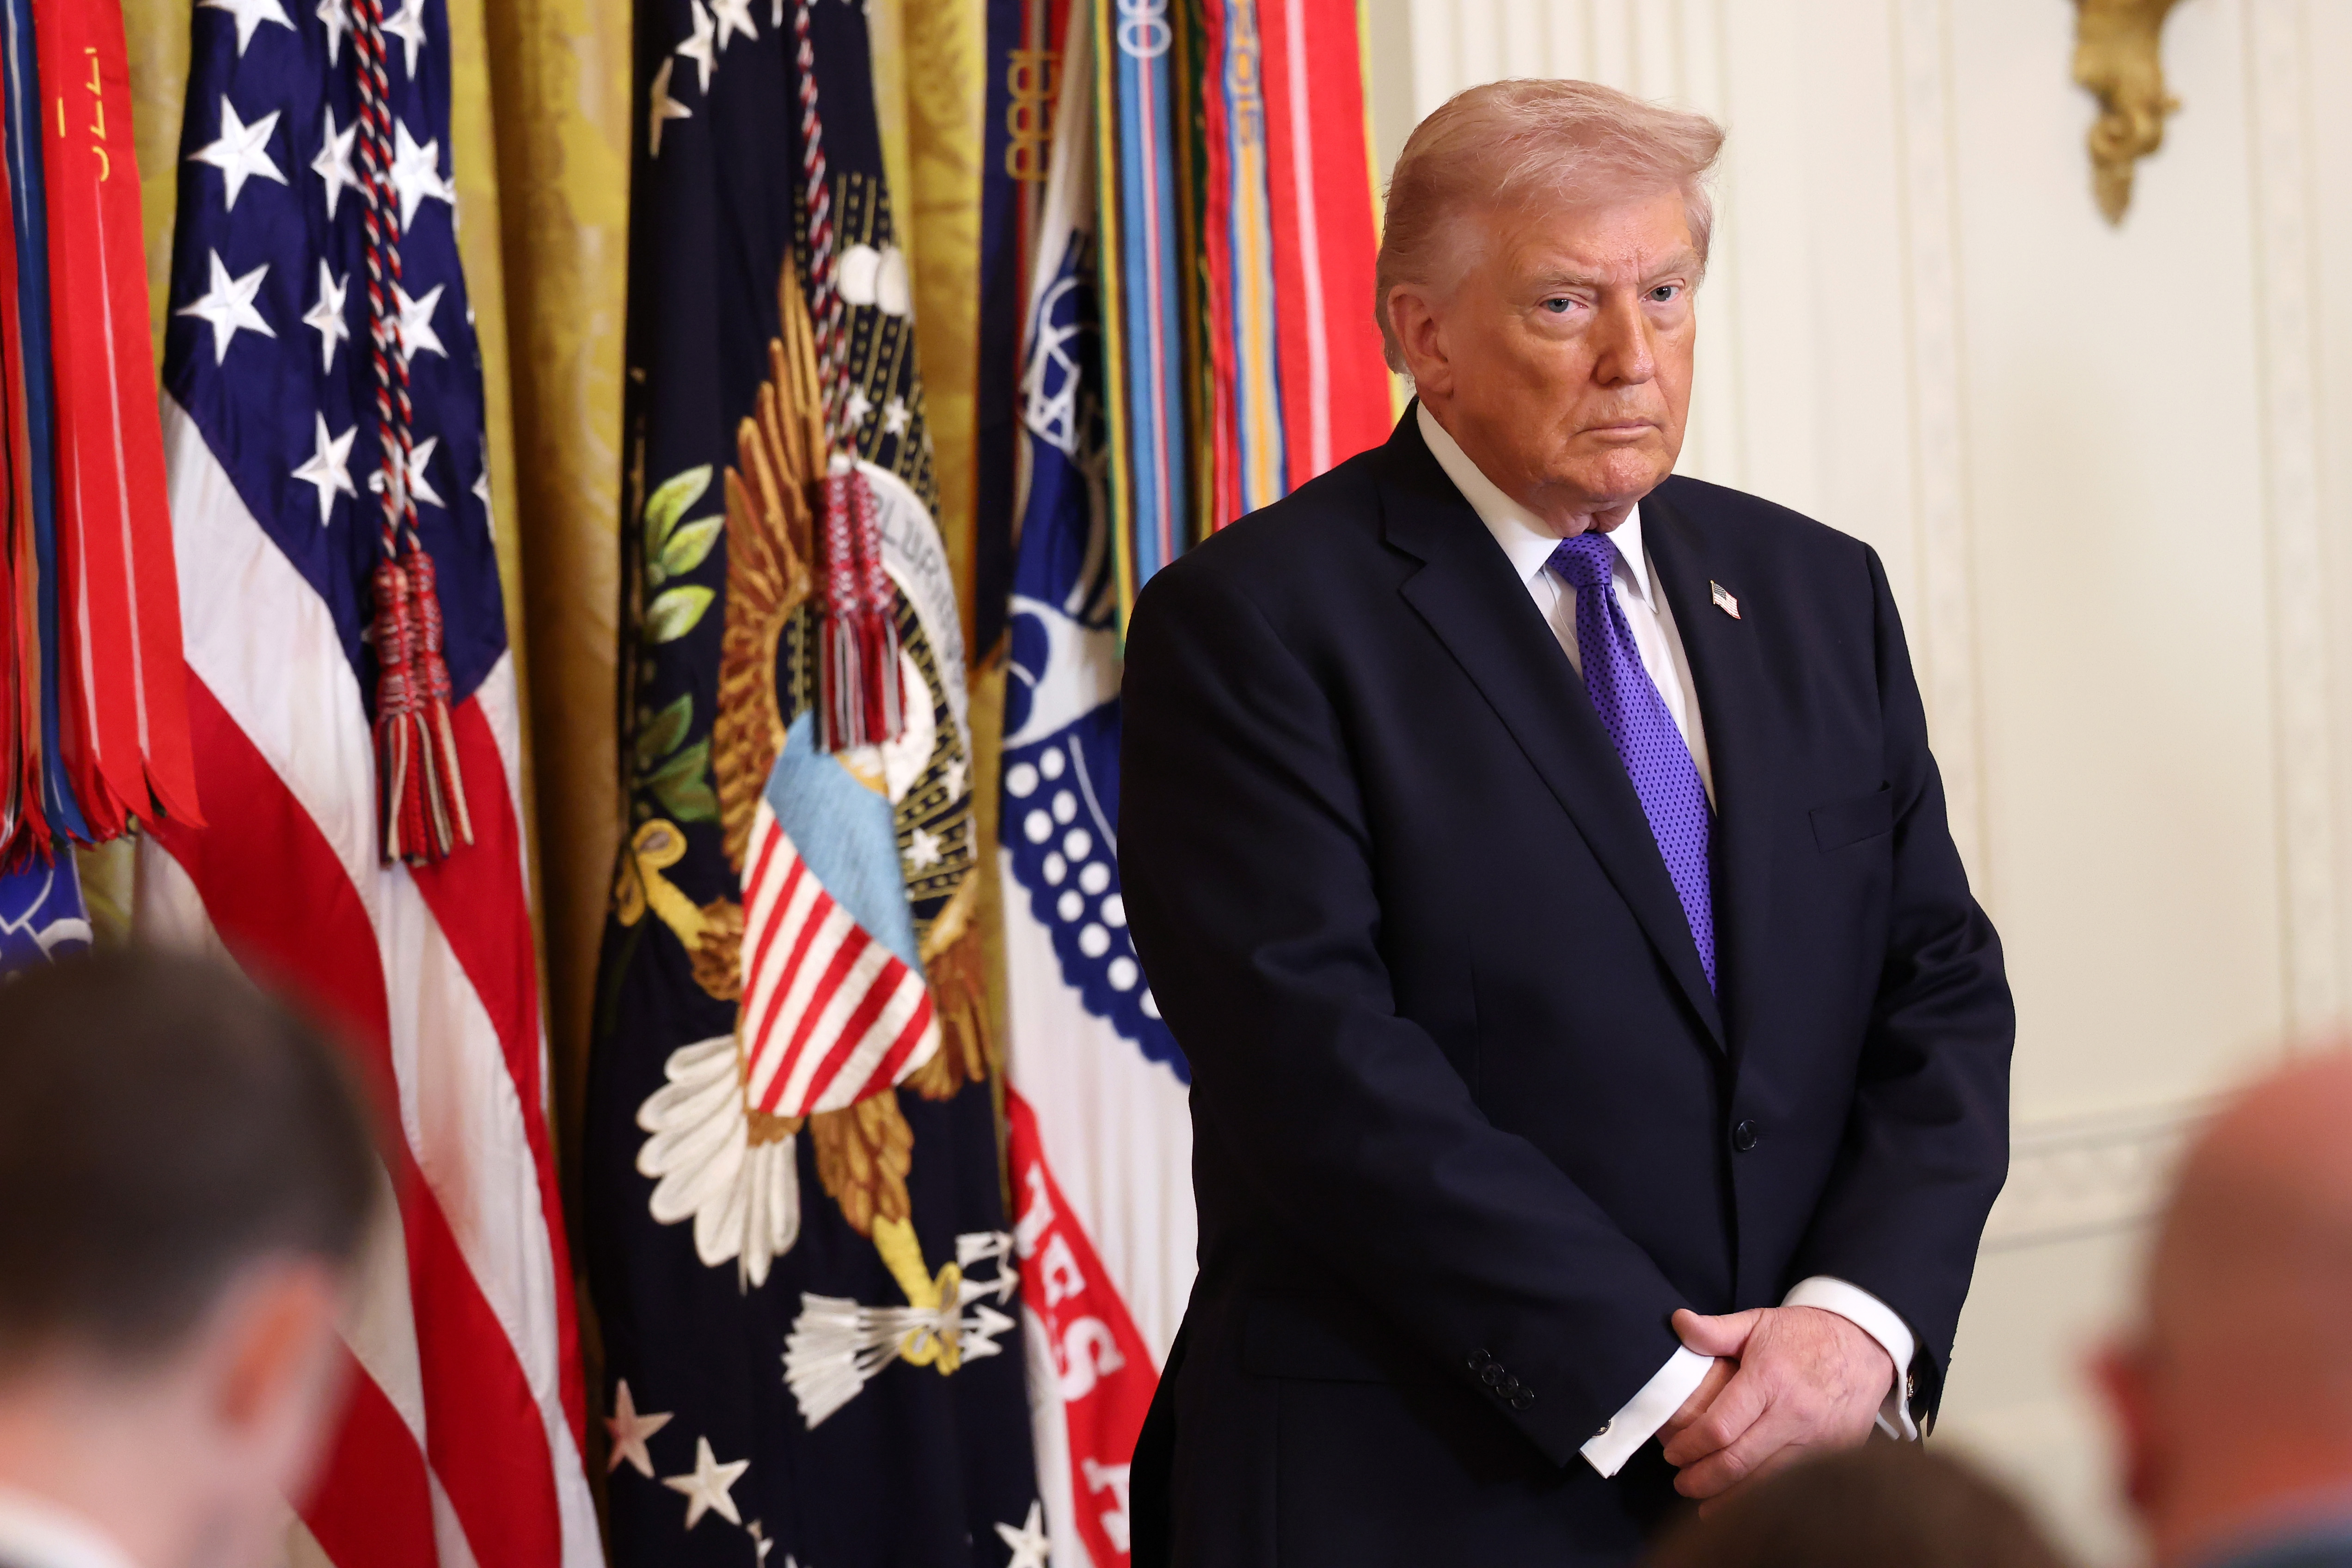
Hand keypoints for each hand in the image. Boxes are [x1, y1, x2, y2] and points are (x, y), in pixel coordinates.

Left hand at [1659, 1306, 1891, 1509]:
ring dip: (1729, 1498)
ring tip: (1704, 1501)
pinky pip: (1794, 1483)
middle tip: (1681, 1483)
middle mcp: (1794, 1416)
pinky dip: (1765, 1496)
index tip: (1673, 1453)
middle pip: (1739, 1463)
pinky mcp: (1837, 1455)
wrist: (1867, 1345)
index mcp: (1769, 1381)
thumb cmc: (1806, 1335)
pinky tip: (1744, 1500)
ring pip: (1766, 1483)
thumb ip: (1715, 1330)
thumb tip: (1678, 1323)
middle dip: (1702, 1479)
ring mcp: (1819, 1441)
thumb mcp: (1758, 1322)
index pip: (1719, 1428)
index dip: (1690, 1446)